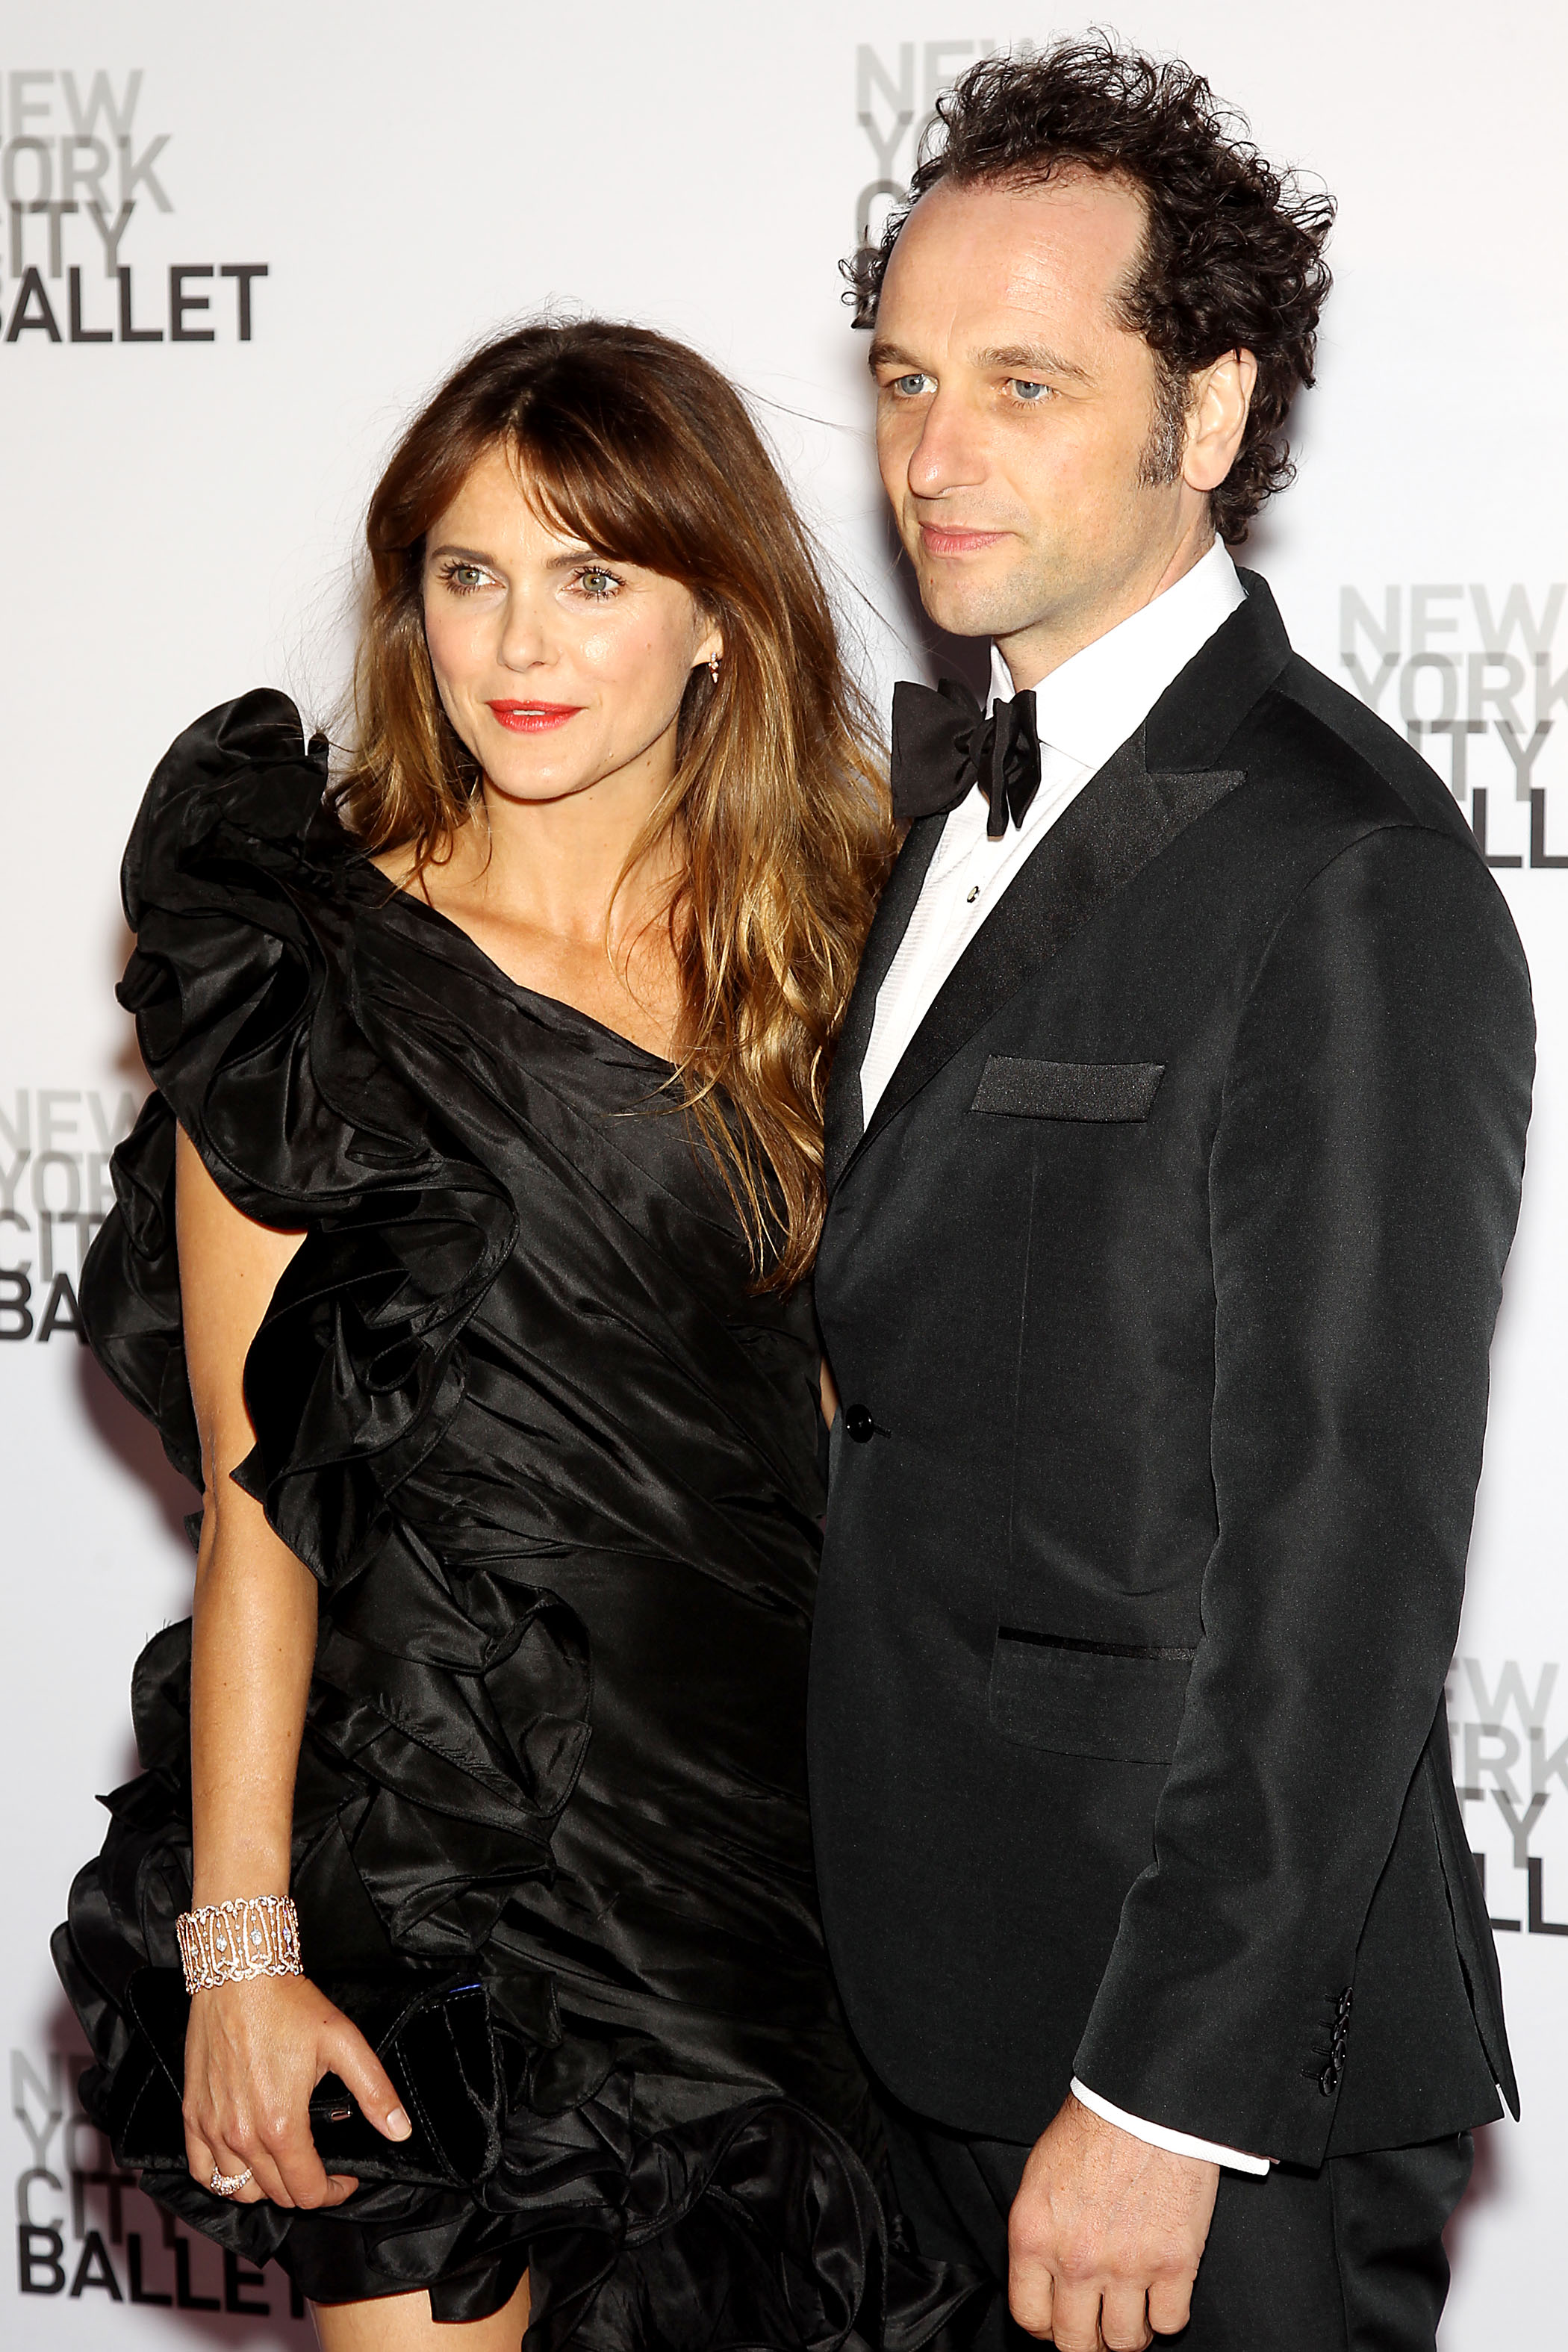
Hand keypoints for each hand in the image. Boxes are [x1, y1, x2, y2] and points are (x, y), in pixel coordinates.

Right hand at [183, 1973, 410, 2207]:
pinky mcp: (192, 2115)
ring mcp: (212, 2128)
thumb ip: (374, 2091)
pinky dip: (223, 2180)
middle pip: (276, 2195)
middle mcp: (242, 2135)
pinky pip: (202, 2172)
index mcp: (281, 2124)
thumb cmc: (289, 2005)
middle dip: (305, 2188)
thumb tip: (399, 2130)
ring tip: (286, 2164)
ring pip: (239, 2191)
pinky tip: (242, 2165)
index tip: (345, 2179)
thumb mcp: (344, 2043)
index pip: (306, 2191)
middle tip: (321, 2167)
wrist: (239, 1976)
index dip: (333, 2192)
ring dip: (266, 2188)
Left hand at [1008, 2094, 1218, 2349]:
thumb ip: (1040, 2233)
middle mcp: (1075, 2259)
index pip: (1030, 2318)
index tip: (1060, 2321)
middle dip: (1089, 2339)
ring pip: (1126, 2342)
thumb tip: (1045, 2278)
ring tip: (1134, 2310)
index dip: (1048, 2328)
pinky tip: (1163, 2292)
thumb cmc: (1094, 2128)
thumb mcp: (1040, 2177)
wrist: (1145, 2101)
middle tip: (1099, 2323)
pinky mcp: (1174, 2263)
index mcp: (1034, 2236)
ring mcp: (1126, 2265)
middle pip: (1077, 2344)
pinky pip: (1170, 2322)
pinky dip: (1168, 2314)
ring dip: (1130, 2331)